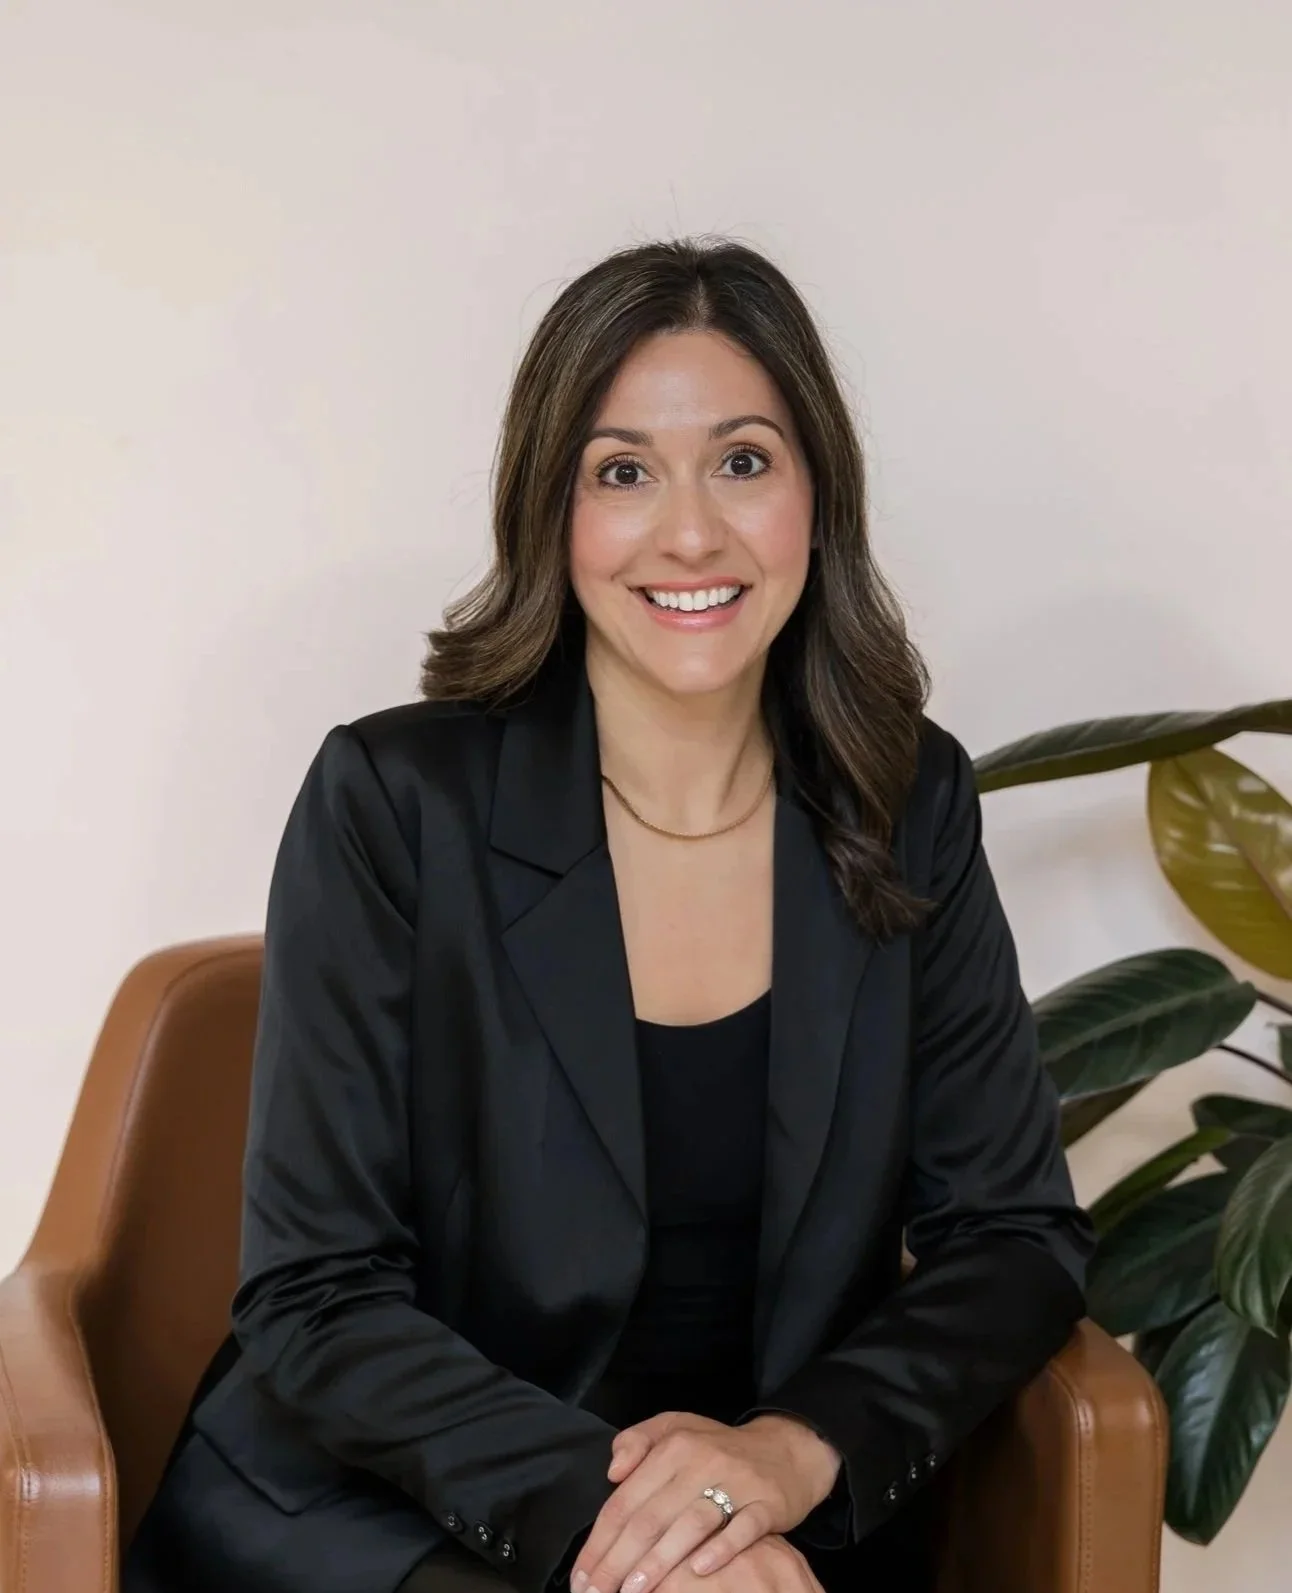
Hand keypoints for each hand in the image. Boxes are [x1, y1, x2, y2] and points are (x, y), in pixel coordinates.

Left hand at [570, 1411, 839, 1592]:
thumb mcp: (675, 1428)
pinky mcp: (767, 1503)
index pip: (626, 1500)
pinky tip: (697, 1572)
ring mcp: (736, 1482)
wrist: (784, 1450)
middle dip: (618, 1562)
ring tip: (633, 1592)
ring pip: (690, 1525)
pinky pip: (742, 1530)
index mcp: (673, 1446)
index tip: (581, 1576)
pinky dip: (719, 1551)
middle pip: (651, 1518)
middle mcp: (702, 1461)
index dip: (600, 1541)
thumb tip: (613, 1472)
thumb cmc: (717, 1448)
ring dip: (659, 1563)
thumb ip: (638, 1441)